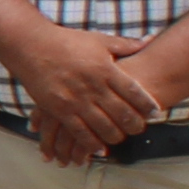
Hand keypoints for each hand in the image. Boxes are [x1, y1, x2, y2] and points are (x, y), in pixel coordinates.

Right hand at [17, 26, 162, 163]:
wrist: (32, 46)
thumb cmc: (67, 42)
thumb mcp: (99, 40)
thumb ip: (125, 44)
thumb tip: (150, 39)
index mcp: (105, 69)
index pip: (133, 91)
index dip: (147, 104)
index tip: (156, 112)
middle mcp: (93, 87)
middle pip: (122, 112)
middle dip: (135, 124)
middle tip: (140, 129)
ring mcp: (76, 100)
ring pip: (103, 126)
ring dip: (115, 136)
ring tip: (120, 139)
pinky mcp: (59, 109)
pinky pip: (79, 132)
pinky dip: (91, 143)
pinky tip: (99, 149)